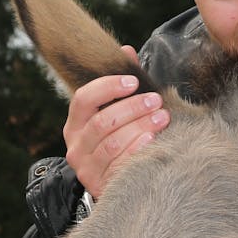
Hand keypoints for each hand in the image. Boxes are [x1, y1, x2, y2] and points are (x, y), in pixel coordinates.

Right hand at [62, 45, 168, 196]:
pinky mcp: (99, 185)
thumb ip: (120, 85)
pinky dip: (137, 149)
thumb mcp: (115, 113)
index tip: (134, 81)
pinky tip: (153, 139)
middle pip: (102, 122)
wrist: (116, 186)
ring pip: (112, 143)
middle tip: (157, 100)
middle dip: (132, 108)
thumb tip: (125, 51)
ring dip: (140, 127)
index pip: (83, 98)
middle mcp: (76, 145)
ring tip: (162, 117)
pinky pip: (119, 164)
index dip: (108, 87)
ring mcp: (86, 168)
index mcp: (76, 123)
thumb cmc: (118, 141)